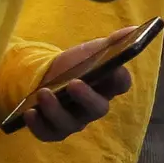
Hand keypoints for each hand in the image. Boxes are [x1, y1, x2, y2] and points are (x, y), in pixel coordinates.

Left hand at [22, 32, 138, 142]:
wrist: (48, 76)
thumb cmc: (76, 64)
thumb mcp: (91, 50)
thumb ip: (112, 42)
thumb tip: (134, 30)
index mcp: (107, 86)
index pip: (121, 84)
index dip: (119, 78)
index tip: (114, 68)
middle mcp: (94, 107)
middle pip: (98, 108)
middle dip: (86, 98)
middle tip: (73, 84)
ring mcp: (74, 121)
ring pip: (70, 123)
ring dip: (56, 109)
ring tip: (43, 93)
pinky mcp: (54, 130)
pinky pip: (48, 133)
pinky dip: (38, 125)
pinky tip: (29, 112)